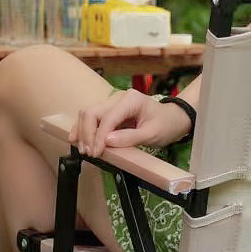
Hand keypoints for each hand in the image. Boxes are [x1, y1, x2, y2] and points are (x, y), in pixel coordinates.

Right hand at [69, 89, 190, 157]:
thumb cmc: (166, 125)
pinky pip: (92, 118)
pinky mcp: (110, 111)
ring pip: (88, 113)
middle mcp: (119, 98)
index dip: (99, 136)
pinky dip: (83, 128)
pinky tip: (76, 140)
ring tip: (83, 150)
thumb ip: (130, 137)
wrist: (174, 119)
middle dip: (87, 133)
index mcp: (131, 100)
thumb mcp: (152, 134)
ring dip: (83, 131)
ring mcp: (113, 103)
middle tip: (88, 153)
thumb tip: (107, 141)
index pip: (108, 117)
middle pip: (92, 112)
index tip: (96, 153)